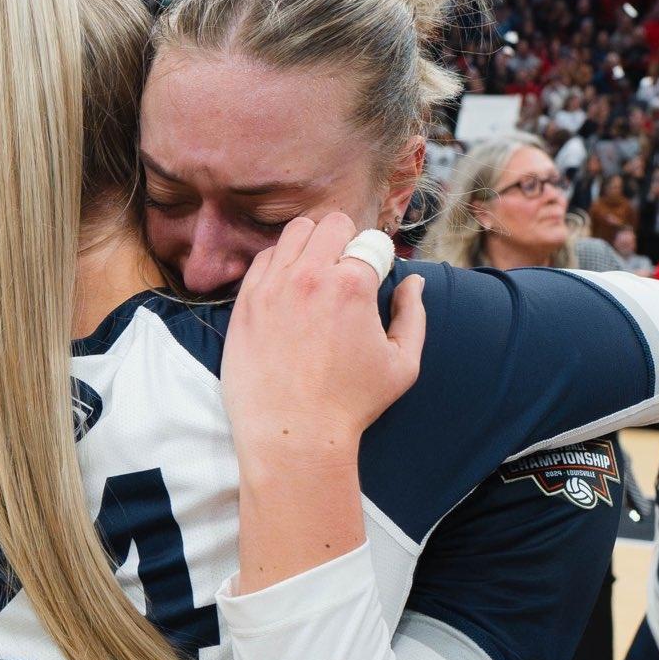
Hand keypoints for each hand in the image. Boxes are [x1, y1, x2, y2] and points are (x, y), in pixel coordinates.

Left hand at [222, 213, 424, 462]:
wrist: (293, 435)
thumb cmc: (351, 405)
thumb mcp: (403, 365)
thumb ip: (414, 315)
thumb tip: (412, 281)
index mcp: (352, 286)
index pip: (368, 241)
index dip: (375, 258)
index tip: (371, 277)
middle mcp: (309, 276)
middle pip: (330, 224)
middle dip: (344, 241)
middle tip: (345, 270)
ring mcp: (271, 287)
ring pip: (293, 233)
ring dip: (310, 245)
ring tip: (315, 274)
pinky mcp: (245, 302)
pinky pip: (263, 259)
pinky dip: (279, 264)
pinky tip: (288, 288)